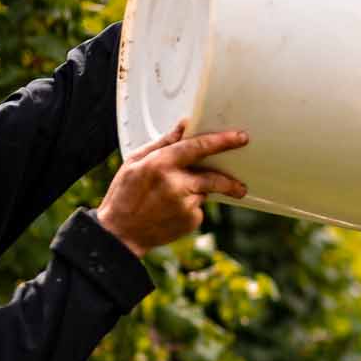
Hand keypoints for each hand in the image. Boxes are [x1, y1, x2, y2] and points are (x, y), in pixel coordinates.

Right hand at [96, 121, 248, 257]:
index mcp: (161, 164)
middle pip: (214, 177)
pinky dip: (190, 206)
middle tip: (240, 185)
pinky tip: (170, 210)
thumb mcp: (135, 162)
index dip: (222, 141)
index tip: (240, 137)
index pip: (199, 147)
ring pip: (204, 191)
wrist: (120, 234)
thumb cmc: (124, 195)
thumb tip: (184, 126)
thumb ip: (163, 143)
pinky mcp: (191, 221)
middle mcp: (176, 184)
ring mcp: (186, 205)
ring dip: (198, 191)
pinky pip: (198, 207)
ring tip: (173, 199)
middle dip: (229, 181)